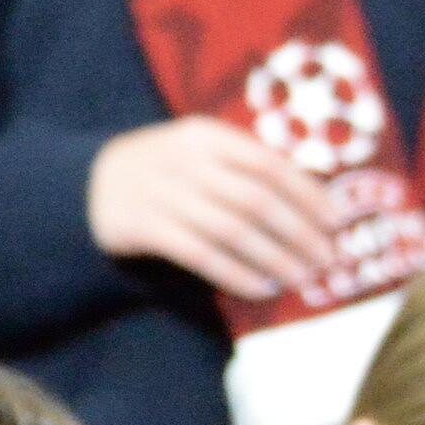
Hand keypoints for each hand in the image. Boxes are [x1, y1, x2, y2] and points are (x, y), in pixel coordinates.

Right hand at [87, 117, 338, 302]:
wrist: (87, 185)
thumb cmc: (163, 169)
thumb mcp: (199, 151)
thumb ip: (245, 167)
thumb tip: (313, 199)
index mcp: (208, 136)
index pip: (270, 164)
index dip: (308, 194)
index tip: (337, 222)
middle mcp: (187, 161)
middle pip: (256, 200)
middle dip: (299, 233)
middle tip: (328, 259)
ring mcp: (163, 194)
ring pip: (232, 230)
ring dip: (274, 258)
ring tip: (303, 278)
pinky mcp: (144, 227)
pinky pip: (200, 255)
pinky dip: (235, 273)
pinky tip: (261, 288)